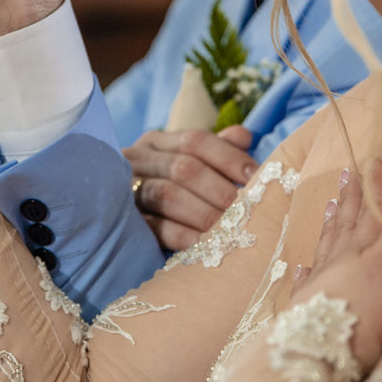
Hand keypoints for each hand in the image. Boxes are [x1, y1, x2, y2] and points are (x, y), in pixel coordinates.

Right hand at [125, 125, 257, 250]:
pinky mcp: (129, 223)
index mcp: (157, 142)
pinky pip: (158, 228)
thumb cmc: (174, 186)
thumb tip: (244, 136)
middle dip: (219, 190)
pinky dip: (187, 236)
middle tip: (249, 210)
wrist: (125, 217)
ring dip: (205, 213)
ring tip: (234, 228)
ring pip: (168, 196)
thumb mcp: (194, 162)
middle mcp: (139, 160)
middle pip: (183, 168)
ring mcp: (129, 191)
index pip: (195, 140)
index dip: (228, 157)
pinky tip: (211, 245)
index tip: (256, 177)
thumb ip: (219, 148)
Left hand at [291, 157, 381, 373]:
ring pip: (326, 248)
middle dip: (353, 199)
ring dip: (330, 226)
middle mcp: (339, 262)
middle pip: (347, 224)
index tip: (375, 162)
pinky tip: (302, 265)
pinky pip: (306, 284)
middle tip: (348, 174)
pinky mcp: (306, 313)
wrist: (314, 355)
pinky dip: (307, 270)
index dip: (378, 187)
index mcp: (363, 249)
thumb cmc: (360, 311)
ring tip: (327, 206)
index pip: (374, 211)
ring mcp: (320, 287)